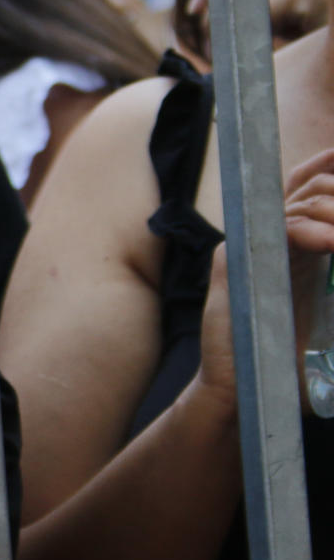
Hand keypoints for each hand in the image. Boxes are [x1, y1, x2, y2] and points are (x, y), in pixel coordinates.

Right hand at [191, 147, 333, 409]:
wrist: (242, 393)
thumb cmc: (282, 364)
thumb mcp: (319, 319)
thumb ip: (327, 285)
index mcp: (285, 248)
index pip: (303, 189)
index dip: (325, 166)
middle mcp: (263, 241)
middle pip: (308, 189)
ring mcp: (248, 250)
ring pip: (297, 204)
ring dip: (333, 211)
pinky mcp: (236, 265)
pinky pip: (275, 230)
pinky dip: (307, 230)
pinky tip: (328, 242)